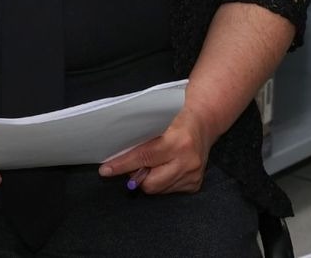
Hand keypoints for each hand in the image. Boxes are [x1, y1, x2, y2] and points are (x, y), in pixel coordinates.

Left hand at [97, 105, 214, 194]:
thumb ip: (142, 141)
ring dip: (152, 178)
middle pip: (150, 183)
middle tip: (138, 164)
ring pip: (158, 189)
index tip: (106, 170)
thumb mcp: (159, 123)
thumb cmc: (178, 118)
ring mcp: (193, 175)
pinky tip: (168, 167)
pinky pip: (168, 191)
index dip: (122, 165)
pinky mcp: (195, 184)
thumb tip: (118, 160)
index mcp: (178, 142)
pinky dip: (163, 181)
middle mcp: (188, 161)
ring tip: (157, 162)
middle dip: (139, 175)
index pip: (144, 158)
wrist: (204, 122)